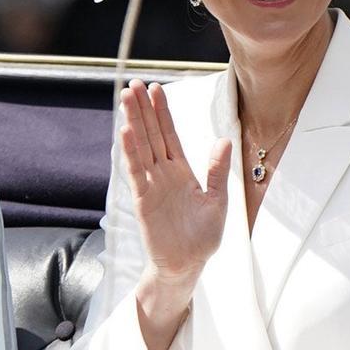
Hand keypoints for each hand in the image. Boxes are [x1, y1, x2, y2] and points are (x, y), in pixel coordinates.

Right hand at [120, 79, 231, 282]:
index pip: (170, 134)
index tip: (156, 89)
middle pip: (151, 134)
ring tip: (126, 97)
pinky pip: (136, 170)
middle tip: (134, 84)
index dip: (162, 112)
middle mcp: (163, 173)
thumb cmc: (202, 237)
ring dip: (134, 121)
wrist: (187, 265)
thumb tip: (224, 140)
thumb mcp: (217, 202)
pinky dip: (130, 150)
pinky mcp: (143, 199)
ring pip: (141, 146)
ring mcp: (151, 184)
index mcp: (181, 171)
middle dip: (143, 109)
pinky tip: (125, 131)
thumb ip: (218, 171)